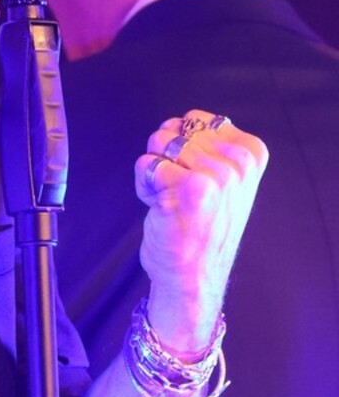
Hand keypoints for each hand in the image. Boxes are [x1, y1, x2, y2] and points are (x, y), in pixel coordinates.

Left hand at [134, 110, 268, 353]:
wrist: (193, 277)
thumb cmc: (201, 228)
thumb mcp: (225, 181)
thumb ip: (212, 147)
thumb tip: (183, 121)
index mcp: (251, 154)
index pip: (196, 119)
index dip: (183, 145)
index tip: (196, 178)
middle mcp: (239, 163)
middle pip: (175, 129)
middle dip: (166, 158)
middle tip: (182, 194)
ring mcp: (217, 175)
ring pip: (158, 143)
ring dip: (155, 172)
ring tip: (172, 200)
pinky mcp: (189, 187)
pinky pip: (146, 164)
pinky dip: (144, 186)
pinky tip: (161, 209)